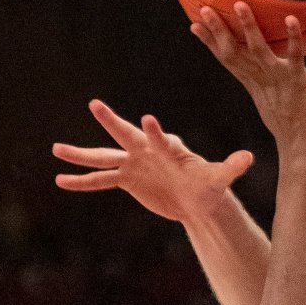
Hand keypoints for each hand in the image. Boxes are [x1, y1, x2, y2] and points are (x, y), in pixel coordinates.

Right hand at [53, 101, 253, 222]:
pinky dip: (81, 182)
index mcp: (168, 149)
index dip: (155, 131)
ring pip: (103, 158)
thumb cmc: (209, 185)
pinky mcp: (127, 180)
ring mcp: (133, 164)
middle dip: (111, 122)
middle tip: (95, 105)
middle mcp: (146, 151)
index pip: (160, 138)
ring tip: (56, 149)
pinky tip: (61, 181)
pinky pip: (100, 181)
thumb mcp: (219, 179)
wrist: (197, 199)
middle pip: (125, 136)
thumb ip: (231, 167)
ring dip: (81, 155)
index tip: (147, 120)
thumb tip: (250, 158)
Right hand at [192, 3, 305, 146]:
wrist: (304, 148)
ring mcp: (277, 79)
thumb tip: (267, 73)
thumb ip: (268, 83)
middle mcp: (260, 79)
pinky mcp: (297, 81)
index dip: (210, 42)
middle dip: (217, 30)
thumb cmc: (292, 125)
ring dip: (248, 27)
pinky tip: (291, 18)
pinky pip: (295, 55)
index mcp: (252, 83)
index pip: (227, 59)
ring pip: (258, 50)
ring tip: (239, 4)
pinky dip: (293, 37)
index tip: (194, 24)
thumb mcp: (274, 100)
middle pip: (233, 52)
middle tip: (203, 8)